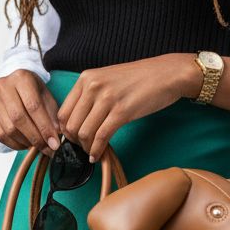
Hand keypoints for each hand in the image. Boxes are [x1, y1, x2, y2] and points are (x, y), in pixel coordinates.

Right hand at [0, 69, 62, 153]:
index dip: (45, 127)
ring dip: (25, 142)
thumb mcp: (47, 98)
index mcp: (22, 77)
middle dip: (35, 137)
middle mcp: (3, 85)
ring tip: (37, 146)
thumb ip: (52, 116)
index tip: (54, 142)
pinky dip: (14, 144)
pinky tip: (25, 145)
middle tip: (47, 148)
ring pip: (8, 129)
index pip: (33, 106)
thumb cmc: (33, 93)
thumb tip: (55, 137)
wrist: (15, 87)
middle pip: (18, 118)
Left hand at [56, 55, 197, 161]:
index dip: (64, 131)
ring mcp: (107, 99)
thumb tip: (77, 120)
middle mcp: (92, 87)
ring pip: (84, 133)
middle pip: (71, 125)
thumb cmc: (139, 78)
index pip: (63, 112)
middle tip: (83, 148)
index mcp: (86, 78)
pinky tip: (99, 155)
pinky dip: (97, 150)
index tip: (73, 140)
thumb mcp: (107, 79)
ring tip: (93, 152)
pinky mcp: (122, 112)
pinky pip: (101, 137)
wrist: (166, 74)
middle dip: (75, 142)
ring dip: (86, 148)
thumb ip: (90, 95)